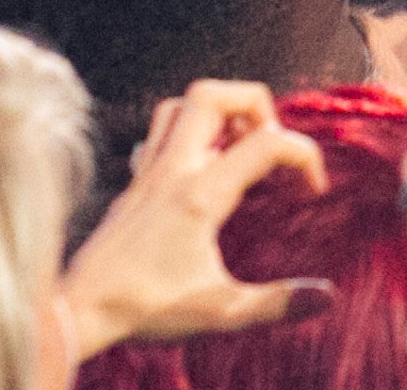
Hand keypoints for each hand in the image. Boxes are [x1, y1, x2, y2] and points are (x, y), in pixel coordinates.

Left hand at [59, 82, 332, 356]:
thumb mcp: (220, 311)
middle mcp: (172, 170)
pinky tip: (197, 166)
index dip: (303, 156)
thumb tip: (328, 296)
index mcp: (199, 194)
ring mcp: (147, 172)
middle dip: (255, 103)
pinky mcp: (132, 184)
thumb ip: (277, 303)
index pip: (266, 144)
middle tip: (270, 142)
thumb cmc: (145, 307)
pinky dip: (185, 134)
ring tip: (239, 145)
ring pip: (180, 106)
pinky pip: (157, 134)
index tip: (312, 188)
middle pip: (213, 95)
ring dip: (217, 111)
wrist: (78, 311)